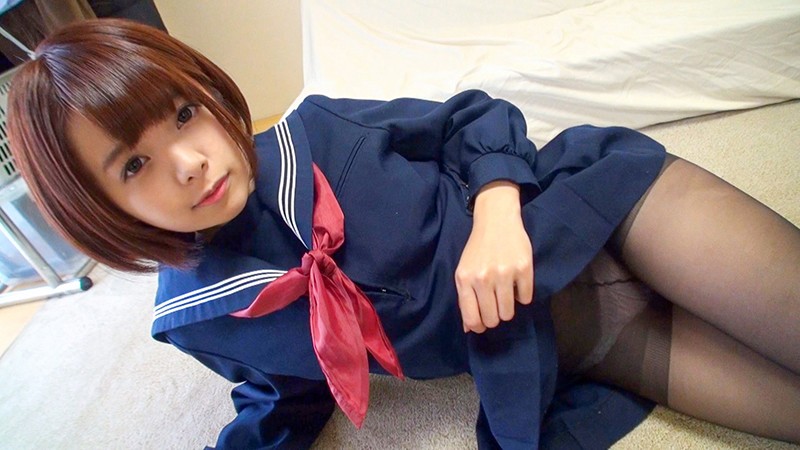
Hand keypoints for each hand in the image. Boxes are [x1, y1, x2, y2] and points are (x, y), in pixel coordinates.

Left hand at [455, 181, 533, 332]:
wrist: (496, 219)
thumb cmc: (478, 248)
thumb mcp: (464, 271)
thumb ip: (465, 298)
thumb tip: (469, 329)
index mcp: (465, 279)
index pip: (471, 318)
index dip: (479, 327)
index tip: (483, 323)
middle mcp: (483, 278)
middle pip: (492, 319)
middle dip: (495, 317)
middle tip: (496, 305)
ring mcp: (504, 273)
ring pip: (509, 313)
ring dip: (508, 308)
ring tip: (506, 293)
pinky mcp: (524, 269)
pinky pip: (526, 298)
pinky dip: (523, 295)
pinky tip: (517, 282)